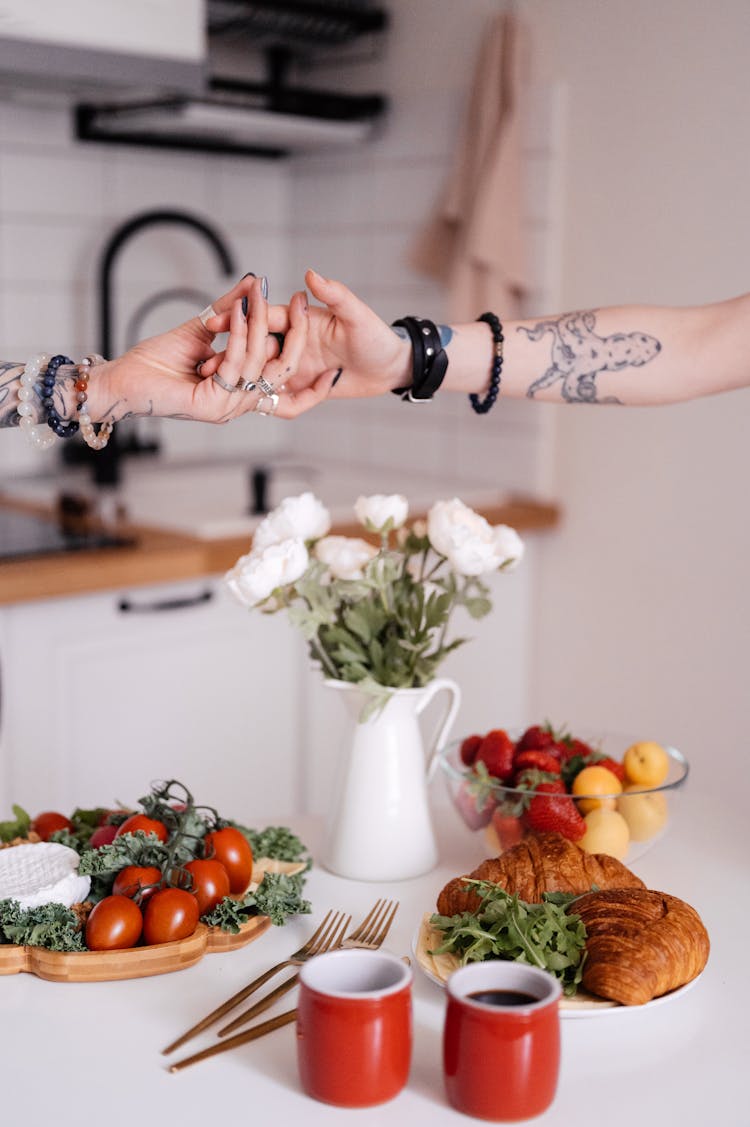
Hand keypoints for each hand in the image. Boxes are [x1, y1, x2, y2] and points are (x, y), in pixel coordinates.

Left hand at [88, 277, 313, 423]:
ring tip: (254, 297)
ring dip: (256, 325)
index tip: (301, 303)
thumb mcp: (201, 329)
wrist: (123, 380)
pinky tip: (235, 312)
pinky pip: (234, 366)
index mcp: (240, 389)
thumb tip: (252, 283)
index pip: (281, 365)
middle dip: (291, 331)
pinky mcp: (211, 406)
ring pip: (257, 363)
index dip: (296, 335)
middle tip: (296, 300)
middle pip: (280, 367)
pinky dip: (236, 335)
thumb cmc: (156, 362)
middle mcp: (238, 402)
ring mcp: (227, 407)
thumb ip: (229, 310)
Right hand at [201, 270, 411, 413]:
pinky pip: (276, 392)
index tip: (218, 320)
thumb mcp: (357, 317)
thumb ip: (335, 295)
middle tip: (207, 359)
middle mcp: (295, 341)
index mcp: (303, 320)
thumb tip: (311, 274)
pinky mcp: (301, 386)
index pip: (266, 318)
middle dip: (232, 350)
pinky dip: (258, 394)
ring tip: (216, 382)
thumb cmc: (378, 338)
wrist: (391, 369)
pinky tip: (237, 401)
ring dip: (239, 375)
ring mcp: (296, 364)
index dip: (243, 320)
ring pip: (261, 370)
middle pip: (256, 345)